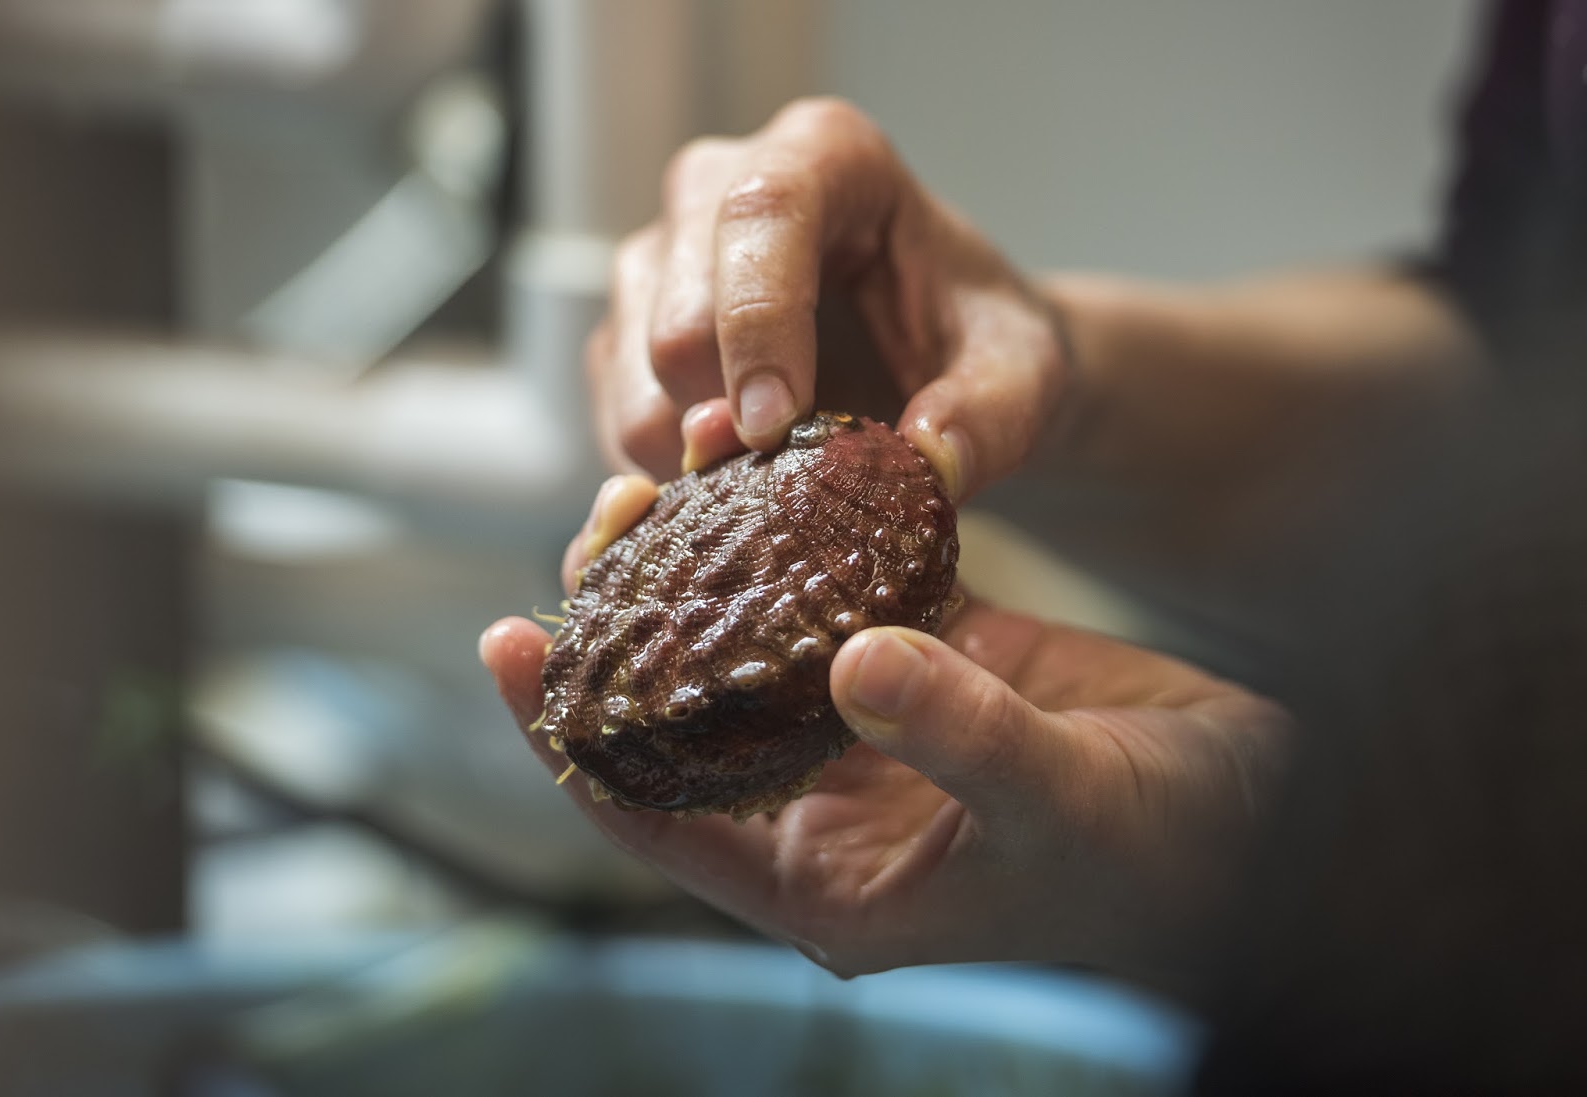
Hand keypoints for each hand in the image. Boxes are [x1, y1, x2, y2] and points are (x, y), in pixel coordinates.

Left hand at [482, 478, 1288, 982]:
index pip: (657, 817)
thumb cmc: (1169, 856)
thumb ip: (959, 739)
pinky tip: (774, 465)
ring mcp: (877, 729)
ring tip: (661, 476)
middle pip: (689, 717)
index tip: (505, 644)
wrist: (1263, 816)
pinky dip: (810, 535)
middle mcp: (832, 807)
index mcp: (828, 883)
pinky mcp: (930, 660)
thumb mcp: (1064, 808)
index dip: (572, 739)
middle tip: (593, 525)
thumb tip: (854, 662)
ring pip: (758, 643)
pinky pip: (844, 590)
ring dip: (711, 568)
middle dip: (632, 629)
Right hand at [591, 97, 1068, 501]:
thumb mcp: (1021, 377)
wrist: (941, 362)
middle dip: (723, 416)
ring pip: (632, 374)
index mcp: (828, 155)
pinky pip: (616, 415)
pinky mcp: (629, 329)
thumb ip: (991, 418)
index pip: (762, 213)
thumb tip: (929, 464)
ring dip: (694, 458)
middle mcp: (720, 186)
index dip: (758, 325)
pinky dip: (669, 474)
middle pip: (675, 310)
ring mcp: (661, 256)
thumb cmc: (978, 342)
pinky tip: (738, 487)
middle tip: (788, 485)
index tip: (773, 429)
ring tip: (776, 487)